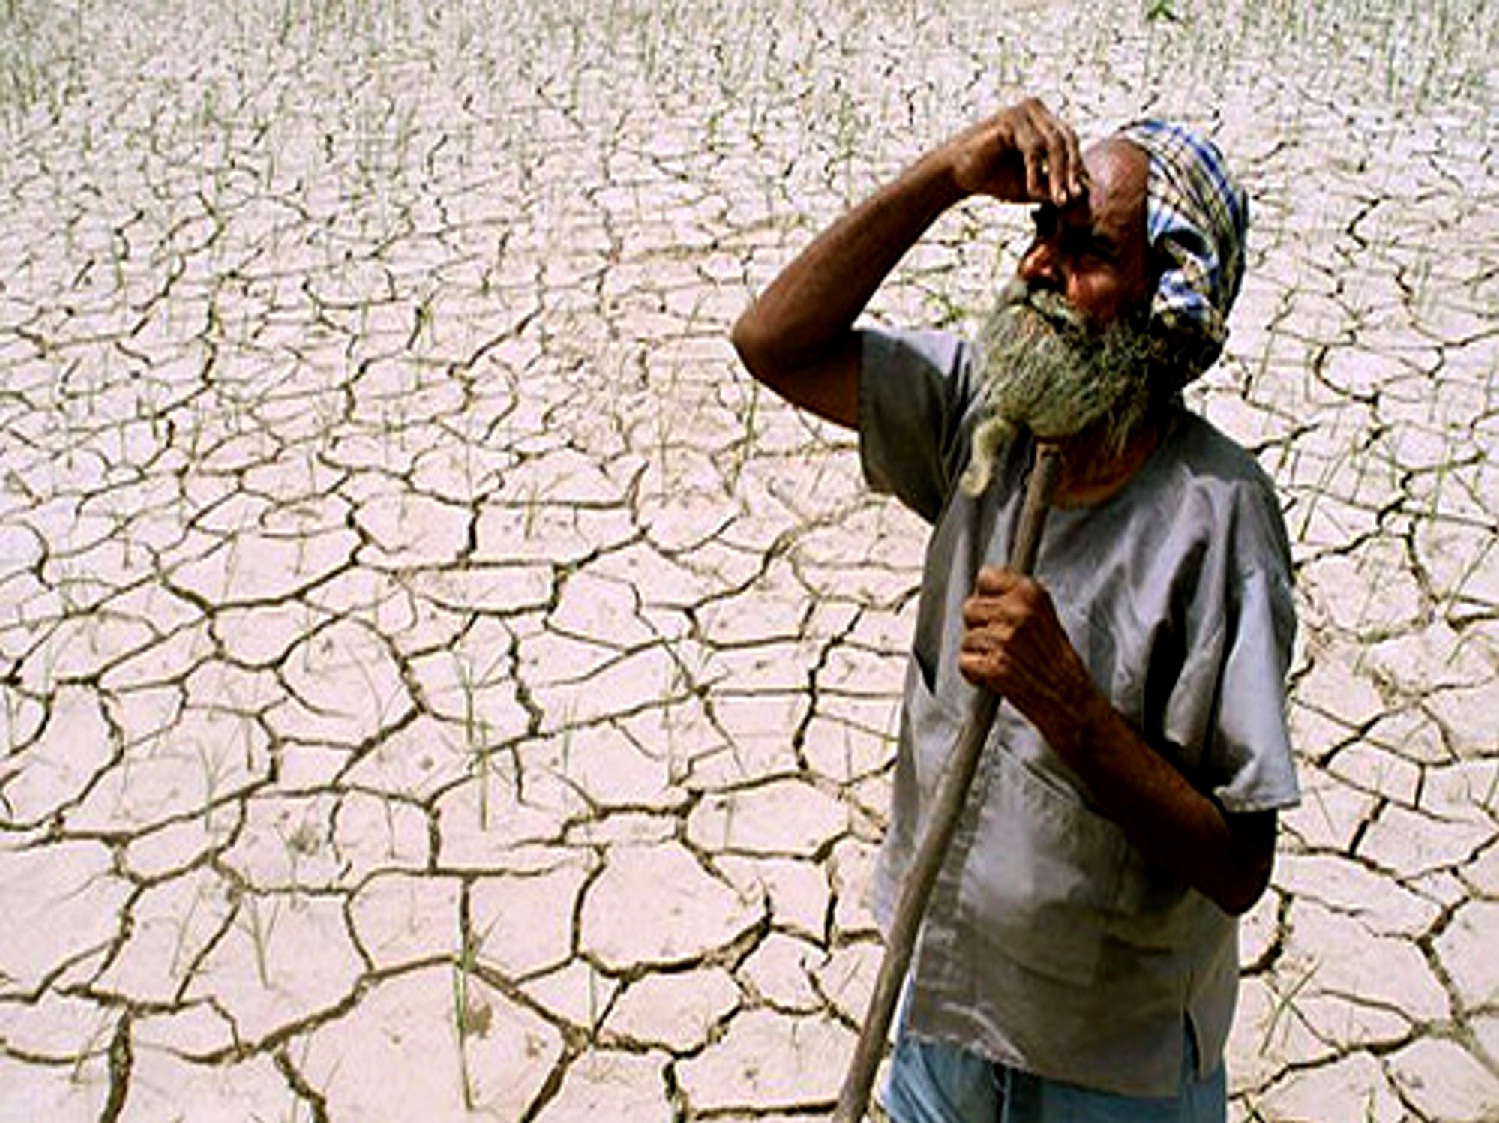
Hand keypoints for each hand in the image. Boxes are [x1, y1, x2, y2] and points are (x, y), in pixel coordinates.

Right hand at [942, 98, 1086, 207]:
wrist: (958, 174)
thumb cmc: (994, 178)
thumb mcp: (1031, 185)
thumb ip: (1054, 185)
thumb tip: (1084, 192)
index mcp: (1044, 121)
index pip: (1070, 141)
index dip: (1077, 167)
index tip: (1079, 195)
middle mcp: (1036, 111)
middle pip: (1066, 139)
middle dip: (1071, 171)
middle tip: (1072, 197)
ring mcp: (1023, 112)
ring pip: (1052, 145)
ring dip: (1056, 175)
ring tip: (1056, 199)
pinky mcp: (1010, 119)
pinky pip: (1033, 147)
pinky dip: (1036, 171)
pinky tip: (1032, 189)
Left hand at [958, 566, 1094, 735]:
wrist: (1070, 700)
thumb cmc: (1059, 663)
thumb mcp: (1046, 616)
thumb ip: (1017, 600)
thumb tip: (987, 590)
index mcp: (1030, 594)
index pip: (987, 577)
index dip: (987, 597)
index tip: (993, 608)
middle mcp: (1016, 612)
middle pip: (970, 608)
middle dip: (980, 627)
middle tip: (1001, 643)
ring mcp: (1004, 639)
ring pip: (967, 638)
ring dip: (979, 653)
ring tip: (1004, 661)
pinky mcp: (994, 666)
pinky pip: (965, 663)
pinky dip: (975, 674)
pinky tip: (994, 676)